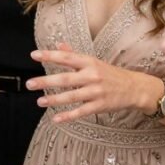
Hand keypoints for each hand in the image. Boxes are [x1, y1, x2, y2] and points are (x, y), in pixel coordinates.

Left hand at [27, 43, 156, 123]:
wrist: (134, 88)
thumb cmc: (111, 74)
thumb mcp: (94, 61)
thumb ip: (75, 55)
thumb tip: (59, 45)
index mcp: (89, 62)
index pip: (67, 58)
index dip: (50, 55)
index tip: (34, 55)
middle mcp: (92, 75)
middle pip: (66, 78)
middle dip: (46, 81)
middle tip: (30, 84)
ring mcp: (96, 91)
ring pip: (72, 96)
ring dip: (54, 99)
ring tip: (39, 101)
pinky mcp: (100, 105)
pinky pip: (81, 111)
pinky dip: (68, 116)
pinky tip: (56, 118)